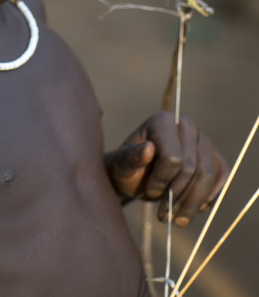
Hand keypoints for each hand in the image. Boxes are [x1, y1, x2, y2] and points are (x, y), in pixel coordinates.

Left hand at [105, 112, 228, 225]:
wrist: (138, 175)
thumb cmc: (128, 167)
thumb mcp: (122, 164)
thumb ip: (131, 157)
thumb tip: (148, 148)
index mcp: (162, 121)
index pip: (173, 157)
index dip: (162, 180)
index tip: (149, 191)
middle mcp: (185, 125)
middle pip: (193, 169)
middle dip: (178, 197)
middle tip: (163, 216)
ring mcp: (202, 139)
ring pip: (208, 176)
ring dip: (193, 204)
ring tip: (177, 220)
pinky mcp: (213, 155)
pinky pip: (221, 177)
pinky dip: (210, 198)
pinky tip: (195, 210)